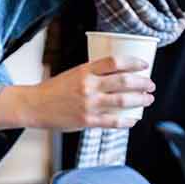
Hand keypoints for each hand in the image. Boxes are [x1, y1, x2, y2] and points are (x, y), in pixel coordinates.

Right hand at [0, 56, 155, 131]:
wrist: (33, 106)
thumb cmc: (55, 89)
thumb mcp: (74, 73)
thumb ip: (94, 74)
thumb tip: (119, 74)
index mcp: (85, 70)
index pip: (115, 62)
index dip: (134, 62)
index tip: (145, 65)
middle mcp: (88, 86)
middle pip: (124, 81)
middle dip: (143, 83)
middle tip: (151, 84)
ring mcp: (88, 104)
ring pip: (122, 101)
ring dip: (140, 100)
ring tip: (148, 99)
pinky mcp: (86, 120)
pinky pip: (112, 121)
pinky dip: (126, 121)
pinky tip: (133, 120)